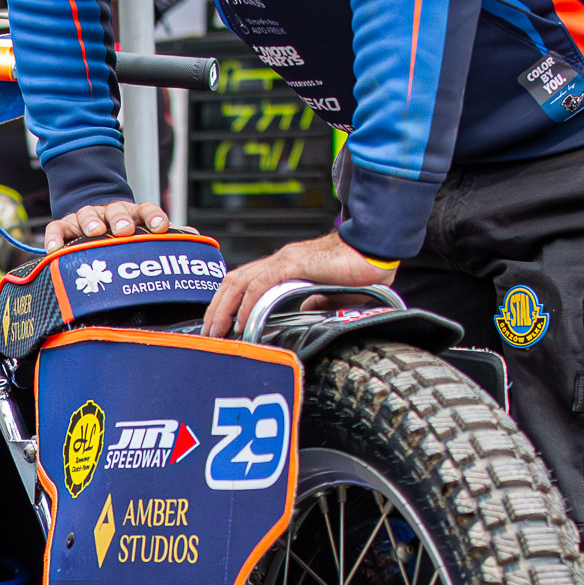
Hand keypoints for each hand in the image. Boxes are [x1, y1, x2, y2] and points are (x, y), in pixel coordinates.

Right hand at [45, 198, 168, 251]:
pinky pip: (56, 229)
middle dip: (121, 219)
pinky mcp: (63, 226)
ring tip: (94, 232)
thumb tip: (195, 238)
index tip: (162, 227)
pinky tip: (55, 249)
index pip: (146, 211)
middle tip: (125, 229)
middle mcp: (108, 213)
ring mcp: (84, 218)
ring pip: (86, 215)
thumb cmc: (119, 229)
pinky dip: (54, 237)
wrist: (91, 213)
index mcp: (132, 214)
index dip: (154, 217)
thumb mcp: (141, 229)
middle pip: (116, 211)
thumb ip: (165, 234)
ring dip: (91, 223)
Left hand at [203, 231, 394, 338]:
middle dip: (215, 308)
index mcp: (283, 267)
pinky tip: (243, 321)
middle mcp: (278, 261)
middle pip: (232, 282)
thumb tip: (305, 314)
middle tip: (208, 334)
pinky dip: (248, 303)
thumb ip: (313, 302)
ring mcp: (284, 260)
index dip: (225, 303)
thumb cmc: (357, 269)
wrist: (375, 250)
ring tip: (218, 331)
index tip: (218, 326)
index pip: (242, 282)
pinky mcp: (295, 263)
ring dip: (224, 308)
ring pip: (240, 281)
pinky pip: (263, 283)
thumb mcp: (328, 294)